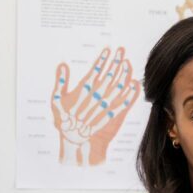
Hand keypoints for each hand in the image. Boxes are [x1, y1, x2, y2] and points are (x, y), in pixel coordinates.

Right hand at [50, 46, 140, 165]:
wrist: (77, 143)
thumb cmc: (65, 121)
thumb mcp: (57, 100)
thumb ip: (61, 82)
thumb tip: (62, 65)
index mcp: (83, 91)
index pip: (95, 71)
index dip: (103, 60)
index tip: (109, 50)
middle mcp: (97, 97)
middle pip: (109, 76)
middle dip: (116, 62)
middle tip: (122, 50)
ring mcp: (107, 106)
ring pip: (118, 87)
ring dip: (124, 74)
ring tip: (128, 63)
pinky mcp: (114, 116)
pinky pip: (125, 103)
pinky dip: (131, 93)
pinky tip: (135, 84)